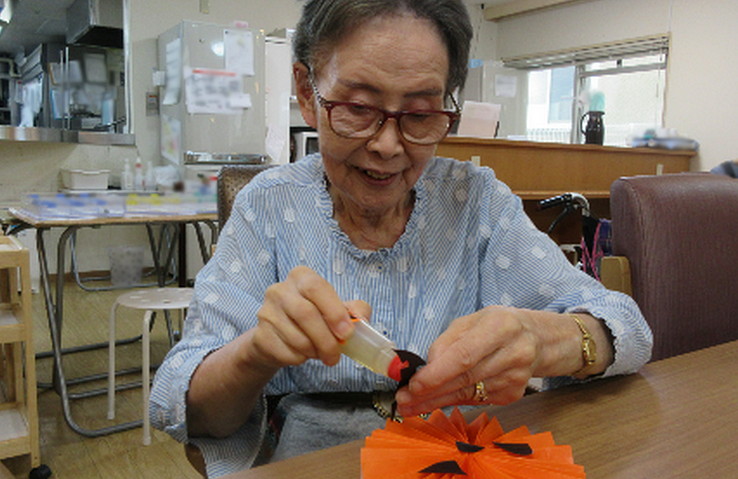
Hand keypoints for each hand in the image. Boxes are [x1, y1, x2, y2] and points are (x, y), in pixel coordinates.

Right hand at [248, 265, 370, 370]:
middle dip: (326, 340)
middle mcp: (280, 290)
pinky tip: (302, 354)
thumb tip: (363, 320)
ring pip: (297, 338)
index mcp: (301, 277)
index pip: (317, 288)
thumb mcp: (336, 309)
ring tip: (319, 352)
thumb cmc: (312, 319)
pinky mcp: (259, 335)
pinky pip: (286, 352)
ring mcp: (266, 312)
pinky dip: (300, 359)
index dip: (334, 311)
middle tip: (335, 356)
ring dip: (315, 352)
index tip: (347, 333)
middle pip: (306, 314)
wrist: (278, 338)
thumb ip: (354, 310)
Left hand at [395, 306, 538, 416]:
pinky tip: (434, 402)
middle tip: (403, 399)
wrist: (537, 340)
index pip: (465, 356)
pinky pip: (475, 401)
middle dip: (430, 392)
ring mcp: (516, 378)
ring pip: (467, 395)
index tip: (415, 384)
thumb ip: (447, 342)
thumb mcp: (471, 321)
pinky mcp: (513, 395)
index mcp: (501, 327)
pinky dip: (452, 402)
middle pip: (465, 379)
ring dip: (435, 402)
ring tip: (410, 405)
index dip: (438, 373)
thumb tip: (427, 367)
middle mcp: (513, 354)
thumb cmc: (498, 326)